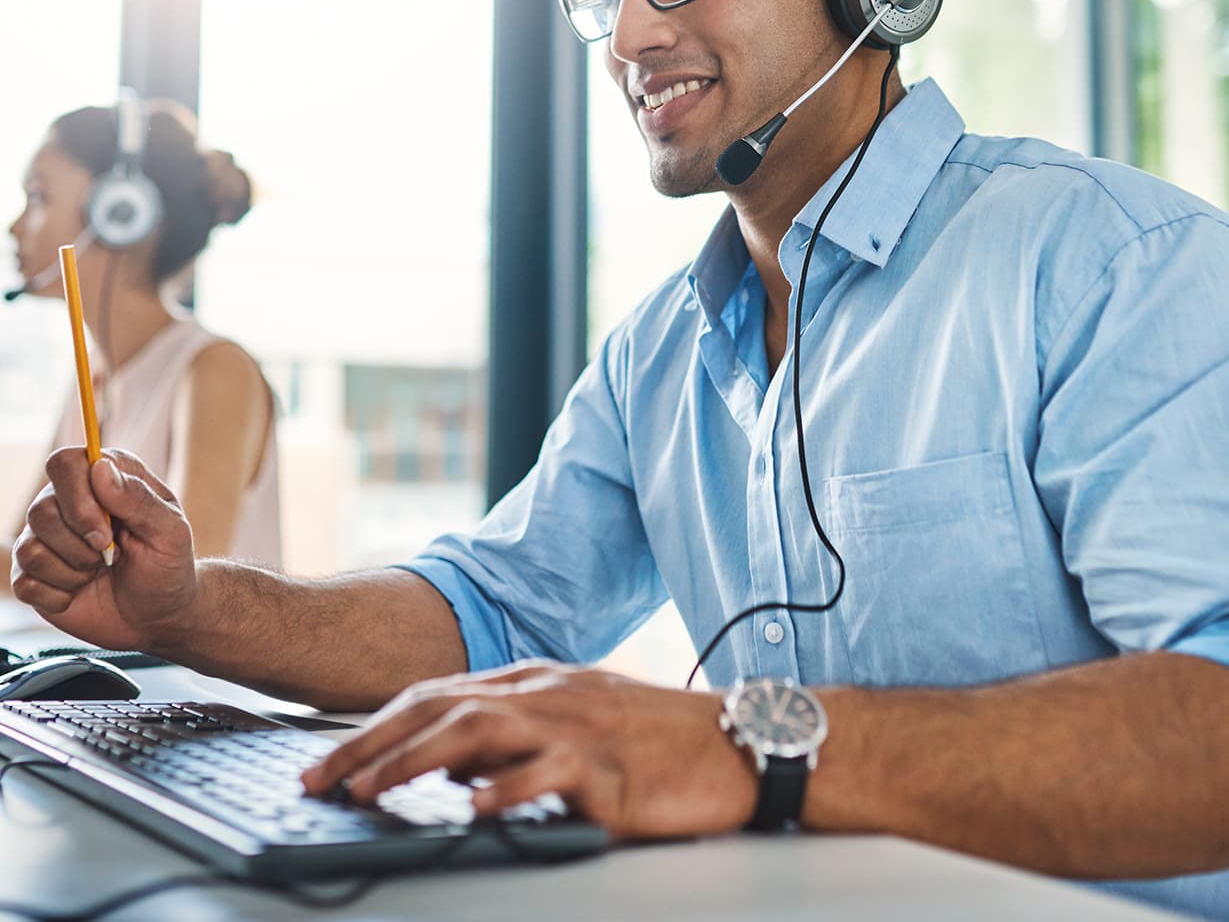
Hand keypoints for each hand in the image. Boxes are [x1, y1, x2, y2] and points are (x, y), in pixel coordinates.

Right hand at [11, 447, 197, 652]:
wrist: (157, 613)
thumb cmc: (167, 565)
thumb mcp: (170, 531)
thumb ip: (138, 498)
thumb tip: (100, 467)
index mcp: (104, 478)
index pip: (65, 463)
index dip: (77, 497)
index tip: (105, 531)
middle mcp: (68, 502)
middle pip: (40, 509)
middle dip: (80, 544)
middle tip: (112, 555)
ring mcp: (46, 539)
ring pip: (30, 548)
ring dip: (74, 571)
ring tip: (100, 571)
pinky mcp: (32, 574)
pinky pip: (26, 582)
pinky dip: (60, 595)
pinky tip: (81, 591)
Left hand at [301, 662, 757, 839]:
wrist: (736, 741)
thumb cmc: (656, 737)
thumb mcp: (576, 722)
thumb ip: (514, 736)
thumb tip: (449, 765)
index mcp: (535, 681)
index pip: (437, 695)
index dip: (377, 727)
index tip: (329, 761)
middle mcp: (546, 692)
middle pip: (441, 708)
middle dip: (371, 744)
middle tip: (318, 780)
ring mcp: (575, 724)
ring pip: (478, 730)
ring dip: (415, 761)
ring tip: (369, 792)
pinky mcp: (608, 766)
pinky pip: (548, 773)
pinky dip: (506, 789)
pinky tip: (471, 809)